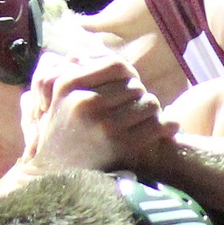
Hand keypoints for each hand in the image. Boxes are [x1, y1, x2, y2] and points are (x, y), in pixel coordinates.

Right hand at [20, 53, 176, 172]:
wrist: (56, 176)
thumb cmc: (64, 133)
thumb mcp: (61, 98)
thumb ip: (78, 72)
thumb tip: (91, 48)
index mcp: (69, 84)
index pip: (117, 66)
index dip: (130, 75)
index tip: (130, 88)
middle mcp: (84, 101)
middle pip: (135, 86)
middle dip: (140, 97)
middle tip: (139, 110)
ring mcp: (102, 124)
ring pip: (149, 103)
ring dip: (154, 112)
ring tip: (147, 120)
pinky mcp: (120, 145)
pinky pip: (158, 125)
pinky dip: (167, 126)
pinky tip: (167, 128)